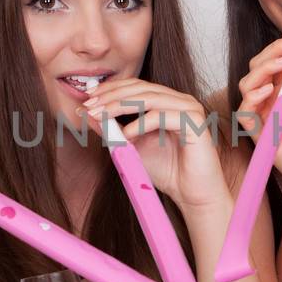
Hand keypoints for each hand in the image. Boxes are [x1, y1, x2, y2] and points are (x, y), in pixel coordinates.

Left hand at [84, 79, 230, 210]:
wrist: (191, 195)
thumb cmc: (167, 172)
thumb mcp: (132, 147)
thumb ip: (113, 130)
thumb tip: (87, 114)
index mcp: (167, 102)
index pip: (136, 86)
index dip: (111, 89)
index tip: (87, 98)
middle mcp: (180, 101)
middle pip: (141, 87)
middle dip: (111, 95)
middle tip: (89, 105)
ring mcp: (189, 109)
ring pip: (149, 97)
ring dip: (120, 105)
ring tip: (100, 116)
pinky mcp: (194, 122)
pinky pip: (162, 116)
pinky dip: (140, 124)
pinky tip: (125, 136)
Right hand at [235, 20, 281, 192]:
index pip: (277, 59)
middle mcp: (268, 100)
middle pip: (259, 66)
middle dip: (277, 49)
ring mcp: (261, 115)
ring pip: (248, 83)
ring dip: (266, 67)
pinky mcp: (258, 133)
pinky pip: (246, 113)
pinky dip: (253, 98)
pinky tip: (269, 89)